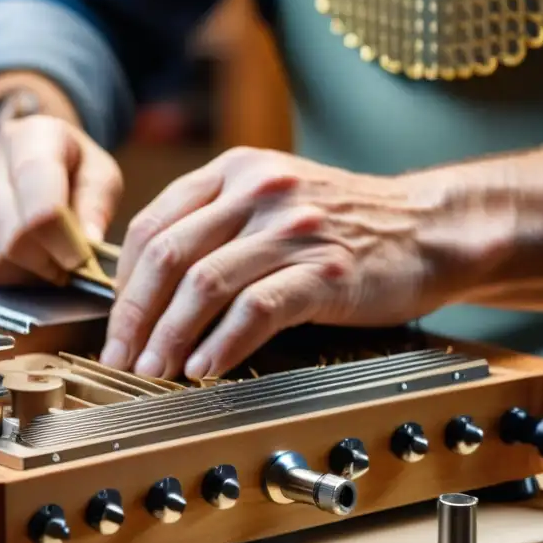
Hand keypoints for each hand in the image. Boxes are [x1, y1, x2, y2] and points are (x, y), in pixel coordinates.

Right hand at [0, 115, 122, 284]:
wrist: (11, 166)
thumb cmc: (64, 174)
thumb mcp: (97, 175)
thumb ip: (97, 204)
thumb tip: (88, 244)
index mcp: (24, 138)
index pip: (41, 207)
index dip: (63, 243)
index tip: (78, 261)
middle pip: (13, 242)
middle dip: (45, 265)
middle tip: (61, 268)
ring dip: (21, 278)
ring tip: (36, 265)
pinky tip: (3, 266)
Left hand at [100, 147, 502, 379]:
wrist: (427, 228)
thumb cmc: (343, 224)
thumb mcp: (272, 200)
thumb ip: (215, 225)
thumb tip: (148, 286)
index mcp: (235, 171)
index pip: (152, 224)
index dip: (123, 283)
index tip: (115, 324)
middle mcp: (258, 190)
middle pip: (168, 255)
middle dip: (133, 315)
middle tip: (120, 356)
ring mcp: (293, 228)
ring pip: (204, 284)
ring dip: (169, 336)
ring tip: (153, 370)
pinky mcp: (325, 270)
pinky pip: (256, 310)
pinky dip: (222, 344)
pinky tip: (204, 368)